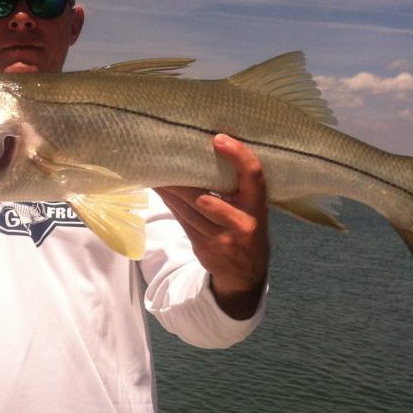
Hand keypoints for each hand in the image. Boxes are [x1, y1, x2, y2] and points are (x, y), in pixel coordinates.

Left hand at [154, 134, 269, 319]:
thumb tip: (212, 149)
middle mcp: (242, 222)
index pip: (253, 175)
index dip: (238, 155)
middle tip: (166, 156)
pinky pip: (183, 220)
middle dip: (183, 180)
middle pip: (206, 197)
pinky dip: (170, 203)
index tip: (218, 138)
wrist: (246, 274)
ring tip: (154, 171)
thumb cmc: (248, 228)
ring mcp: (222, 238)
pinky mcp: (204, 247)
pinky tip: (160, 190)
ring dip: (170, 191)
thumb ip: (241, 187)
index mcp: (258, 206)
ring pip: (189, 209)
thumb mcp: (254, 208)